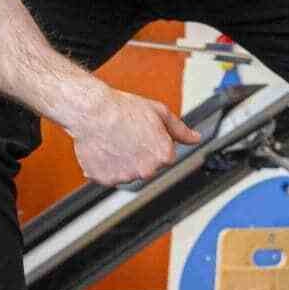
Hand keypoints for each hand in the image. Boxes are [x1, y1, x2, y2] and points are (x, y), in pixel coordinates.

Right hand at [70, 89, 200, 187]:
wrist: (93, 112)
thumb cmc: (124, 110)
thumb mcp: (160, 113)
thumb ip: (180, 130)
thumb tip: (196, 138)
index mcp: (164, 156)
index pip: (164, 157)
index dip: (153, 142)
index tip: (142, 133)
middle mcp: (147, 170)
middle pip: (146, 167)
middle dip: (138, 154)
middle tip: (127, 135)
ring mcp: (126, 176)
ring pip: (127, 173)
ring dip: (121, 161)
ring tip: (113, 140)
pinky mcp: (105, 179)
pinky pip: (108, 176)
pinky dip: (105, 166)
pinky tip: (103, 148)